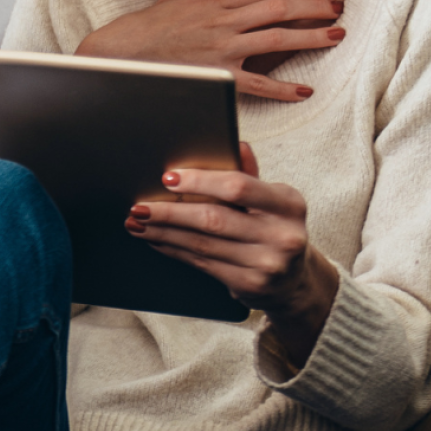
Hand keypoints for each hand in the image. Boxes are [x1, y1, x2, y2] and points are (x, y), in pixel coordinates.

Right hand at [75, 0, 344, 101]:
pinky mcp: (216, 73)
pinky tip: (304, 90)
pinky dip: (283, 88)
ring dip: (310, 35)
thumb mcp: (162, 1)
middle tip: (341, 6)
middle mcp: (222, 19)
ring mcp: (221, 46)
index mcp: (212, 0)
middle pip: (279, 7)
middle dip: (314, 5)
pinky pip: (257, 82)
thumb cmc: (136, 31)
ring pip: (277, 37)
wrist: (116, 53)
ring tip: (337, 35)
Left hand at [128, 144, 340, 351]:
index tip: (167, 178)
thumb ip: (251, 175)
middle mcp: (283, 235)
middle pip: (214, 219)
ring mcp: (267, 264)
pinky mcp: (250, 285)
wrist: (293, 280)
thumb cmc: (274, 228)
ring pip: (202, 244)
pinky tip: (156, 240)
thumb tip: (237, 144)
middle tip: (138, 207)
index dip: (200, 181)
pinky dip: (173, 249)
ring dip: (163, 233)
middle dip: (170, 212)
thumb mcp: (273, 201)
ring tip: (137, 223)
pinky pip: (202, 263)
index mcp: (289, 204)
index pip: (238, 186)